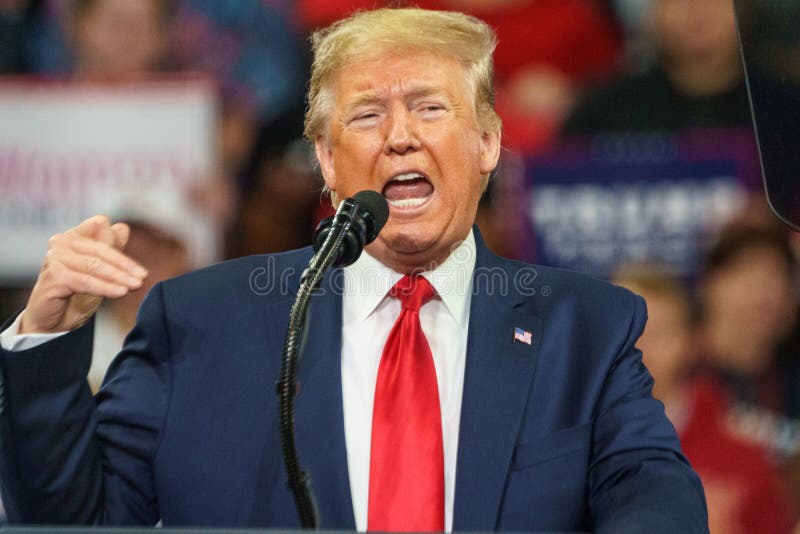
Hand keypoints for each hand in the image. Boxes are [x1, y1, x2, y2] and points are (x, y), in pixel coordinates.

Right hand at [20, 215, 148, 333]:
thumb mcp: (98, 270)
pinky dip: (105, 287)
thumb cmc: (75, 293)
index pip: (101, 227)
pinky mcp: (54, 275)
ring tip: (135, 285)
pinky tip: (120, 292)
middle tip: (142, 277)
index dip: (119, 243)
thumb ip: (109, 248)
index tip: (136, 264)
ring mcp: (55, 257)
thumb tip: (122, 228)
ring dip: (118, 276)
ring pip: (95, 265)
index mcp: (73, 236)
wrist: (53, 320)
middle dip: (124, 265)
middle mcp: (61, 242)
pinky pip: (86, 281)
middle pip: (101, 248)